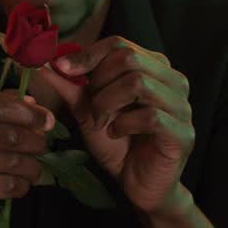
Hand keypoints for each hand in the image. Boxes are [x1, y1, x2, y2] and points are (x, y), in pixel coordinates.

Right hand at [0, 89, 53, 220]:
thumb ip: (8, 106)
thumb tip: (39, 112)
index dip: (29, 114)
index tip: (48, 122)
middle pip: (8, 135)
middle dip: (35, 142)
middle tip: (42, 147)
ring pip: (12, 162)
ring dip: (32, 166)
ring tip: (33, 167)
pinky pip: (7, 185)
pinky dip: (22, 185)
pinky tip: (20, 182)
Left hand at [37, 37, 193, 214]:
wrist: (136, 183)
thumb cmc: (117, 143)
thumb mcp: (88, 109)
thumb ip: (71, 85)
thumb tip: (45, 62)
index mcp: (153, 68)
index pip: (120, 44)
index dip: (88, 54)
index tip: (61, 67)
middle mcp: (173, 81)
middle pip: (129, 58)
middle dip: (99, 82)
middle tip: (91, 107)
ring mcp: (181, 106)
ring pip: (138, 83)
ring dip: (108, 104)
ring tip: (100, 122)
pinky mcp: (182, 133)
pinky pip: (150, 117)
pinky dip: (124, 124)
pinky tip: (116, 133)